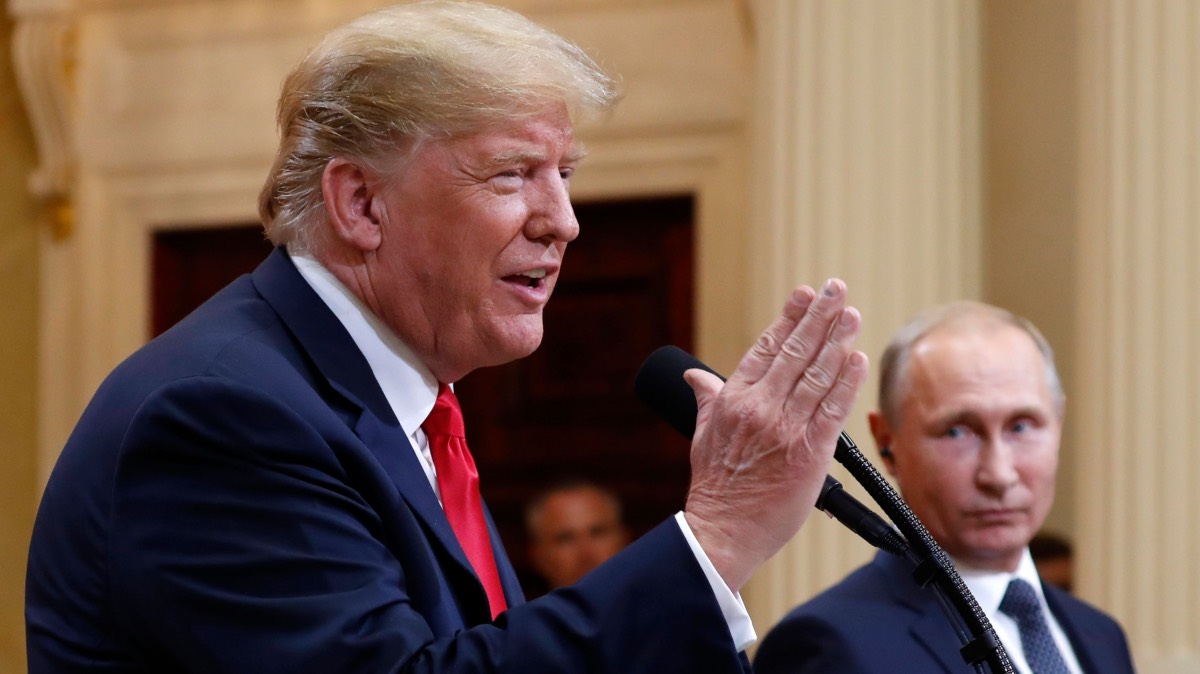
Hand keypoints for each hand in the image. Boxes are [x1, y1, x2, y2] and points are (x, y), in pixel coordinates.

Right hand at [683, 280, 868, 591]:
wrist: (725, 531)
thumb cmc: (715, 486)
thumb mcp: (701, 434)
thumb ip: (705, 399)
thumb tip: (693, 376)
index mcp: (733, 399)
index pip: (765, 347)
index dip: (788, 317)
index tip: (805, 294)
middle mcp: (760, 407)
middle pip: (795, 352)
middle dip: (818, 316)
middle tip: (836, 289)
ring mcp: (786, 428)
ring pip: (817, 374)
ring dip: (837, 341)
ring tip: (851, 314)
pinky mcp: (810, 452)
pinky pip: (833, 409)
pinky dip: (846, 381)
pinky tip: (857, 358)